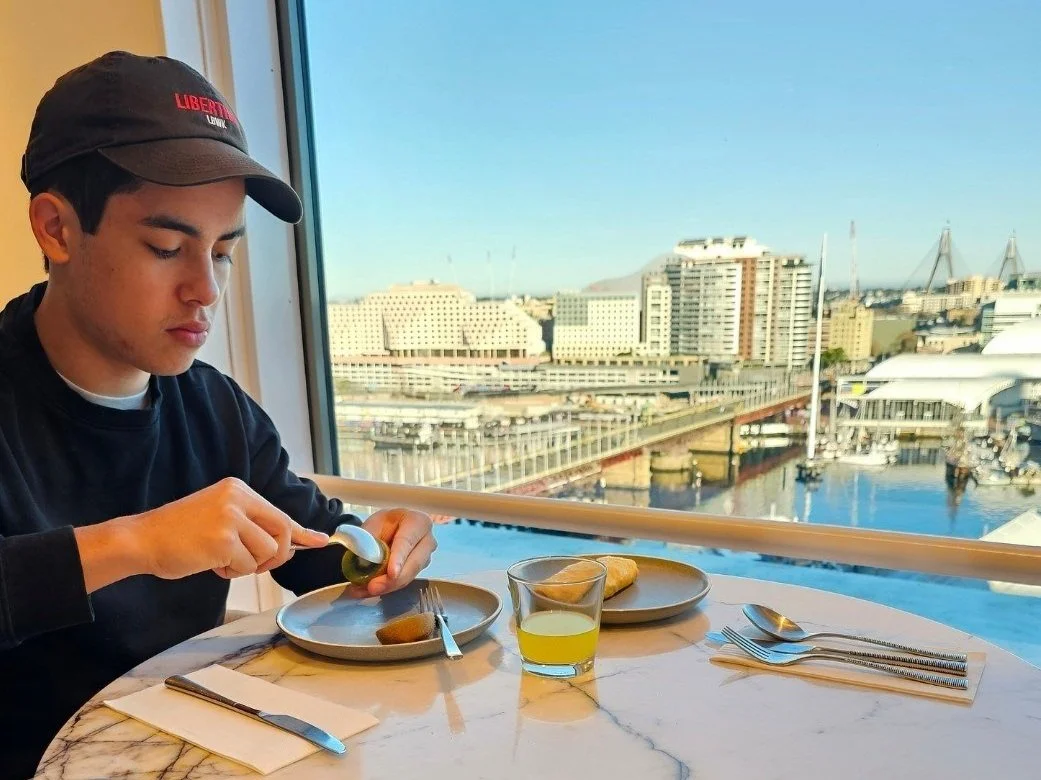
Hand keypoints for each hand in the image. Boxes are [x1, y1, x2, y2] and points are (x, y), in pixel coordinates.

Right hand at [125, 477, 328, 579]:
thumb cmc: (180, 533)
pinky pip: (246, 566)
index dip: (302, 532)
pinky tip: (211, 563)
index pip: (279, 514)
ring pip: (266, 552)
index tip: (321, 541)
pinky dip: (232, 572)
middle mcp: (238, 498)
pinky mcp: (223, 539)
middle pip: (282, 532)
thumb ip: (253, 527)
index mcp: (238, 490)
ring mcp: (231, 518)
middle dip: (276, 555)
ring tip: (221, 558)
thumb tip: (292, 543)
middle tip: (254, 564)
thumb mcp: (221, 518)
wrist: (143, 539)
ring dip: (247, 566)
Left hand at [347, 508, 435, 596]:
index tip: (392, 574)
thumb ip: (368, 541)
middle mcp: (427, 540)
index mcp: (418, 522)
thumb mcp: (372, 526)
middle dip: (392, 580)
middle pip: (413, 564)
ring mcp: (426, 558)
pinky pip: (403, 583)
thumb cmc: (382, 525)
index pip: (407, 541)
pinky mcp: (419, 572)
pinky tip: (367, 590)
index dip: (399, 558)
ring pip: (408, 577)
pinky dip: (385, 588)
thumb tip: (362, 558)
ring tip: (363, 590)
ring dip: (386, 587)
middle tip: (372, 588)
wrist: (388, 531)